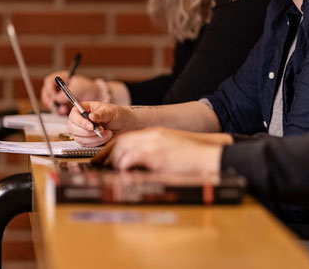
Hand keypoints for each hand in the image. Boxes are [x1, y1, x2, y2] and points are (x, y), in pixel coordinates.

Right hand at [40, 72, 99, 114]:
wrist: (94, 96)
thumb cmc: (87, 88)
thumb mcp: (78, 88)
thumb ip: (66, 93)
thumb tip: (56, 98)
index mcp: (61, 78)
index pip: (49, 81)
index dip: (50, 88)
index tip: (55, 96)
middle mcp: (57, 86)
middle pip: (46, 92)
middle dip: (50, 100)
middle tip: (56, 105)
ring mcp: (57, 95)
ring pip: (49, 102)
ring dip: (55, 107)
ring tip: (64, 109)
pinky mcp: (60, 104)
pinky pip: (55, 108)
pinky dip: (59, 111)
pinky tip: (65, 112)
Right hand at [67, 101, 133, 145]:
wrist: (125, 125)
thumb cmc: (117, 115)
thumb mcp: (110, 112)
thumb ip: (100, 114)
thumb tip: (91, 116)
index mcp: (84, 108)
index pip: (73, 115)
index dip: (80, 121)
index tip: (91, 126)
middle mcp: (80, 120)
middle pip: (72, 128)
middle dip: (87, 132)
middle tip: (101, 130)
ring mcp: (82, 131)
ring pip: (79, 138)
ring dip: (94, 138)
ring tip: (107, 132)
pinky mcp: (87, 140)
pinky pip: (86, 144)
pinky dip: (96, 142)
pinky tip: (105, 137)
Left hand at [103, 127, 229, 173]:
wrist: (209, 156)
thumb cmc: (193, 158)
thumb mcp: (171, 150)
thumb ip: (154, 153)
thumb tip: (137, 166)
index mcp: (155, 134)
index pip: (126, 138)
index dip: (111, 149)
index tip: (102, 159)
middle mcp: (152, 136)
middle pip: (120, 142)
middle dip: (107, 155)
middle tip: (100, 167)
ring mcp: (153, 144)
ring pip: (122, 149)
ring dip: (115, 163)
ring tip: (115, 174)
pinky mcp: (156, 154)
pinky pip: (130, 159)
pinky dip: (124, 167)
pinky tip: (126, 175)